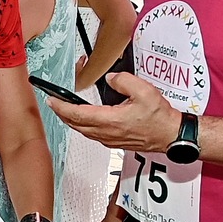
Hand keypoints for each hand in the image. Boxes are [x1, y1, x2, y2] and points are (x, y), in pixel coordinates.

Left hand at [46, 72, 178, 151]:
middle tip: (53, 103)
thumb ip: (124, 81)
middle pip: (75, 124)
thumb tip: (111, 79)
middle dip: (62, 114)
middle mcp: (107, 133)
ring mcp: (110, 140)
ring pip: (82, 131)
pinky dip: (82, 125)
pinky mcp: (114, 142)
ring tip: (64, 110)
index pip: (77, 114)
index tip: (51, 100)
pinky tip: (83, 119)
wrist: (171, 135)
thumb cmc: (160, 118)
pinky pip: (92, 134)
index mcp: (110, 120)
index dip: (61, 107)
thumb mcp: (144, 91)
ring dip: (71, 120)